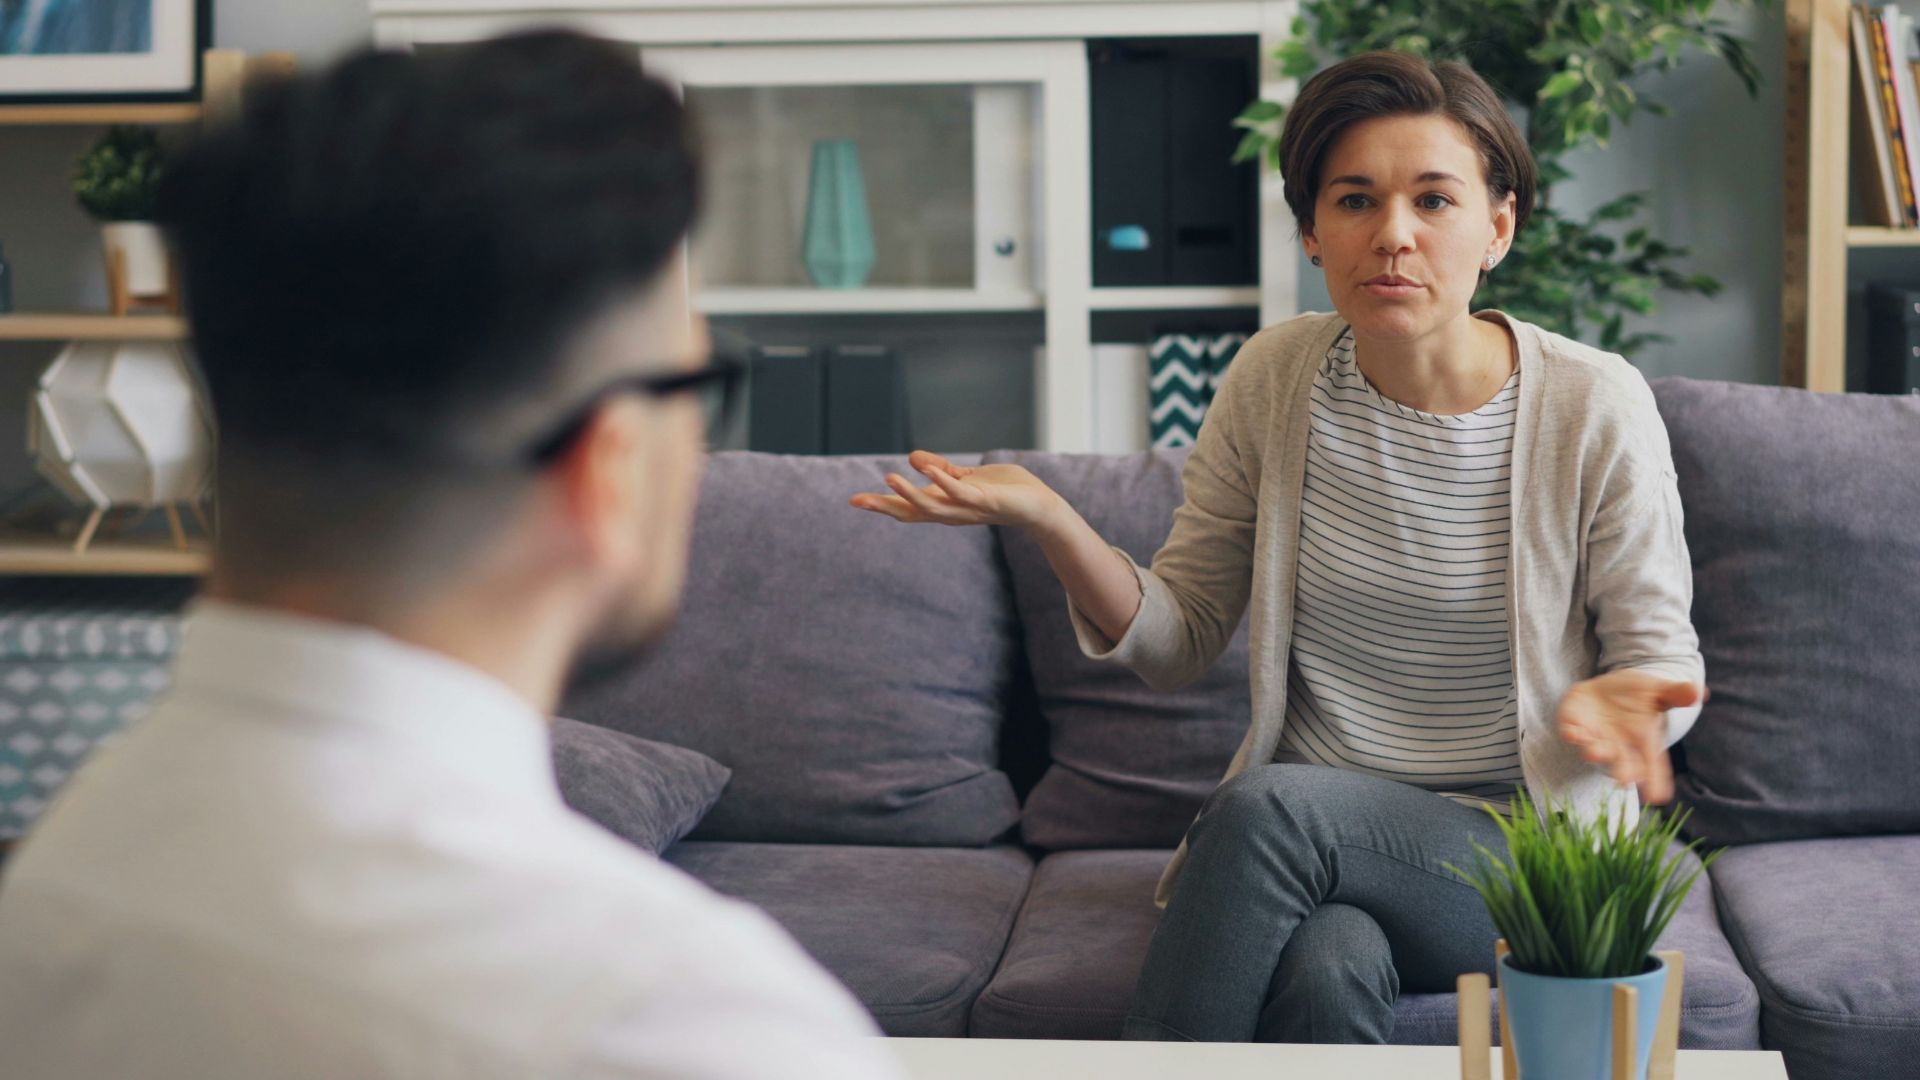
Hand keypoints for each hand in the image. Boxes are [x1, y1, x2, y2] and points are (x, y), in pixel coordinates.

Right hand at [849, 450, 1063, 531]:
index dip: (882, 504)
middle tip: (857, 500)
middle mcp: (952, 513)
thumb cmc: (1005, 491)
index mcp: (945, 506)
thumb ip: (941, 470)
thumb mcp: (966, 477)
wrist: (1039, 505)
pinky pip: (961, 493)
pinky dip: (944, 482)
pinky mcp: (986, 500)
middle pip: (912, 513)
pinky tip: (930, 470)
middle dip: (885, 507)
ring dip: (910, 493)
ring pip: (933, 506)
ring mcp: (968, 509)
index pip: (908, 508)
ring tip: (889, 477)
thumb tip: (912, 458)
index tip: (854, 500)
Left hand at [1555, 670, 1706, 804]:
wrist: (1606, 689)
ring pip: (1595, 749)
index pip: (1653, 764)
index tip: (1658, 798)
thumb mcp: (1658, 692)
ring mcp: (1594, 737)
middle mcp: (1619, 745)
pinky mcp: (1573, 725)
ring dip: (1595, 752)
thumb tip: (1700, 692)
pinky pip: (1571, 731)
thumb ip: (1676, 694)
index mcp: (1643, 741)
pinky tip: (1571, 734)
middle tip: (1624, 781)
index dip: (1655, 781)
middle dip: (1622, 771)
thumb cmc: (1638, 696)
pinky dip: (1571, 733)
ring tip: (1594, 753)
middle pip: (1622, 762)